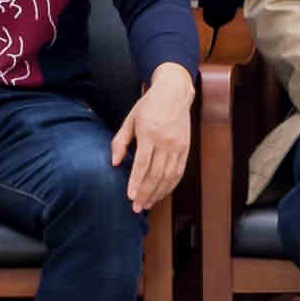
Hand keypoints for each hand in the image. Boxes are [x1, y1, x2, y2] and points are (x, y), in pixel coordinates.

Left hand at [111, 71, 193, 211]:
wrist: (174, 92)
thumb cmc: (148, 106)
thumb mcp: (130, 119)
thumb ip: (120, 141)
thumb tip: (113, 163)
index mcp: (150, 133)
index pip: (143, 163)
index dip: (136, 182)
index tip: (129, 196)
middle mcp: (166, 141)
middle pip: (156, 174)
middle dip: (146, 193)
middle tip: (136, 208)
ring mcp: (178, 146)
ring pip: (169, 176)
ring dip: (158, 193)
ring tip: (147, 204)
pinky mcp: (185, 148)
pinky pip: (179, 172)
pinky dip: (170, 185)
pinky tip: (161, 194)